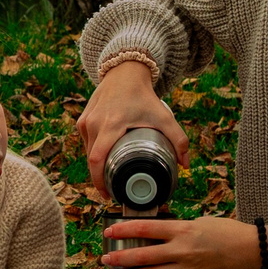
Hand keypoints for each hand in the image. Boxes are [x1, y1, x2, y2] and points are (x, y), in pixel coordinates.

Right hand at [75, 62, 188, 199]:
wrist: (125, 73)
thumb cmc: (144, 96)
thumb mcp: (164, 116)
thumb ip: (179, 139)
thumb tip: (184, 165)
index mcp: (111, 125)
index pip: (97, 159)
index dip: (99, 181)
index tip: (108, 195)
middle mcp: (94, 123)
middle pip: (91, 160)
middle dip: (100, 179)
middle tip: (113, 191)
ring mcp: (86, 122)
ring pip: (88, 152)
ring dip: (97, 166)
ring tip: (110, 176)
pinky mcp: (83, 120)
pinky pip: (87, 143)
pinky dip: (94, 153)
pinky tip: (104, 159)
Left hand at [98, 215, 261, 268]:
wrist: (252, 252)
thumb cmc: (227, 232)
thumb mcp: (198, 222)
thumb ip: (175, 228)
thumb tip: (152, 232)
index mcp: (183, 230)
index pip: (144, 229)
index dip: (123, 231)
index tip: (108, 232)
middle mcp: (182, 251)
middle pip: (142, 257)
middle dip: (120, 260)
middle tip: (105, 260)